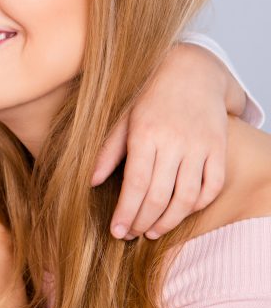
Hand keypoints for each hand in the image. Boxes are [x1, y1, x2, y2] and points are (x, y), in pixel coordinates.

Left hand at [91, 43, 236, 239]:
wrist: (190, 72)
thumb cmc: (149, 97)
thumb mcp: (122, 118)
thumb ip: (107, 151)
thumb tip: (89, 182)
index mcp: (145, 134)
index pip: (136, 184)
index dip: (127, 212)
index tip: (117, 231)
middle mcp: (174, 142)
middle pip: (160, 195)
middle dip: (143, 221)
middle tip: (131, 235)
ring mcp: (200, 146)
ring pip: (187, 196)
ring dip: (170, 220)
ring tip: (153, 231)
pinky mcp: (219, 148)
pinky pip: (212, 186)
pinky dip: (198, 205)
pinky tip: (181, 212)